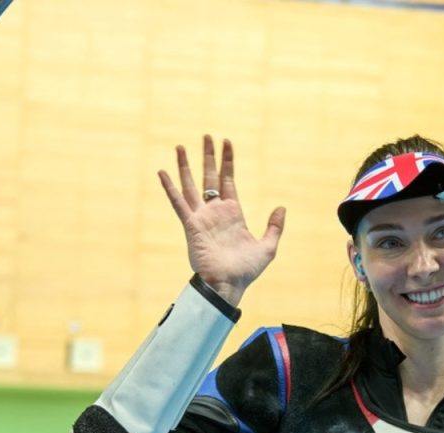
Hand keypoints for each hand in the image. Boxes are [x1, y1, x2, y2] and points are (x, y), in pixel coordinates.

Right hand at [158, 135, 285, 305]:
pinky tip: (162, 172)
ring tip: (181, 146)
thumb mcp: (268, 247)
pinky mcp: (191, 226)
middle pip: (210, 177)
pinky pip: (179, 203)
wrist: (228, 285)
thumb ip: (274, 226)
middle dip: (209, 156)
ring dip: (186, 166)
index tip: (226, 142)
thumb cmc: (246, 270)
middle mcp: (215, 212)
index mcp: (233, 213)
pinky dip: (170, 188)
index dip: (228, 161)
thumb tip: (281, 207)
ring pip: (192, 185)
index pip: (229, 180)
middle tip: (206, 136)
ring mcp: (202, 217)